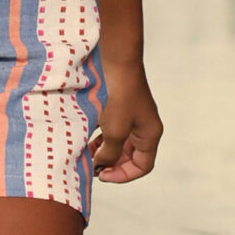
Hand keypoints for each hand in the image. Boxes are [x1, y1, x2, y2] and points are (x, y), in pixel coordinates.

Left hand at [89, 63, 160, 184]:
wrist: (114, 59)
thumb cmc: (118, 94)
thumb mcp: (114, 129)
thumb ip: (109, 152)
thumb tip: (101, 164)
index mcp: (150, 133)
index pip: (143, 166)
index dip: (123, 175)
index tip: (102, 174)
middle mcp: (143, 126)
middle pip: (129, 156)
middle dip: (111, 163)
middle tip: (90, 165)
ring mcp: (131, 116)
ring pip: (118, 143)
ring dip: (103, 151)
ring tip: (85, 152)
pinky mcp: (118, 107)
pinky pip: (110, 130)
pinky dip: (98, 137)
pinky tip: (84, 137)